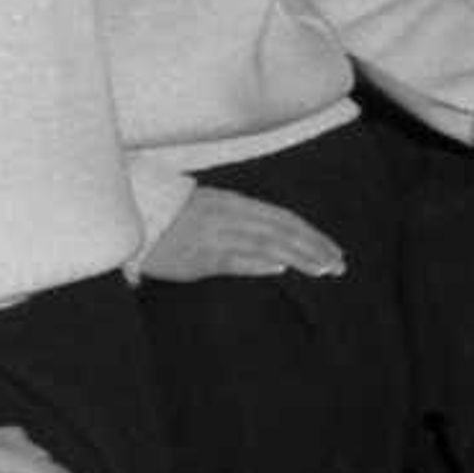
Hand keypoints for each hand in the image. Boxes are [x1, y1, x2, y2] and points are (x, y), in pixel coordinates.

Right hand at [138, 183, 346, 280]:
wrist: (134, 216)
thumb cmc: (174, 218)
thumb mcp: (213, 213)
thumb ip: (244, 225)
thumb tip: (276, 253)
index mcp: (235, 203)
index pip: (283, 219)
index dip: (310, 235)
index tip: (333, 250)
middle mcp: (230, 215)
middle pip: (281, 230)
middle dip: (313, 247)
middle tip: (339, 265)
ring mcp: (215, 234)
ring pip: (264, 242)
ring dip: (296, 255)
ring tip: (322, 269)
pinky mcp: (197, 254)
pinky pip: (231, 256)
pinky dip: (256, 260)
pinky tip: (279, 267)